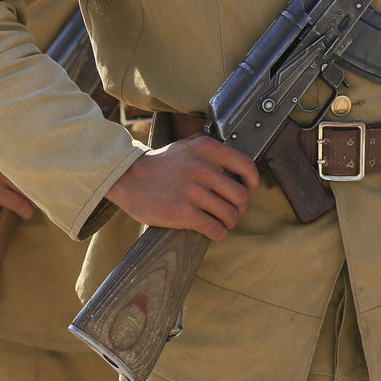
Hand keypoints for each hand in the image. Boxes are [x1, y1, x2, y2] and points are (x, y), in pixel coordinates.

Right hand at [105, 136, 259, 241]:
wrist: (128, 178)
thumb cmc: (161, 164)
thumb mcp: (187, 146)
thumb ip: (212, 152)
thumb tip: (239, 167)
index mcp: (206, 149)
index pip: (246, 165)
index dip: (252, 181)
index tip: (249, 188)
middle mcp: (202, 168)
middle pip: (241, 195)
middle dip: (239, 206)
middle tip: (231, 209)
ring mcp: (193, 192)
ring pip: (230, 215)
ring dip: (229, 222)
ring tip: (222, 221)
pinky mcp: (183, 213)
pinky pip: (215, 229)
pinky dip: (219, 233)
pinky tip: (215, 231)